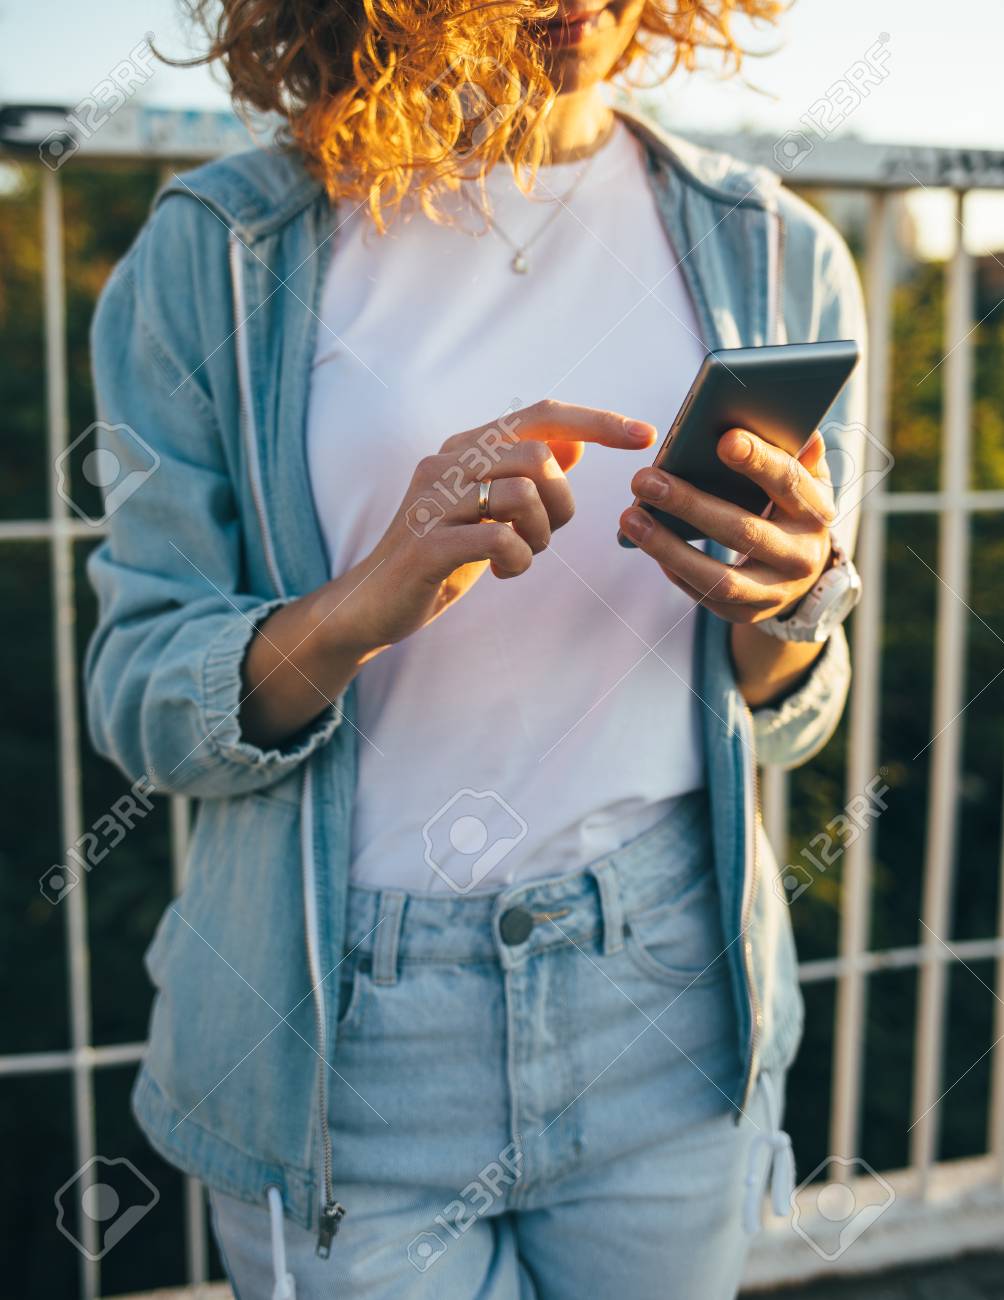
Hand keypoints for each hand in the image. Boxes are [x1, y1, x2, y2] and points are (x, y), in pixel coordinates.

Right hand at [344, 400, 656, 653]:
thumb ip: (523, 474)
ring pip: (522, 492)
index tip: (645, 435)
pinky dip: (516, 560)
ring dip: (539, 535)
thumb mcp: (487, 510)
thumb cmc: (439, 555)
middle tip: (541, 536)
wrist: (372, 604)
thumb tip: (571, 441)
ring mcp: (432, 502)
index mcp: (464, 449)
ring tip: (518, 555)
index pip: (541, 415)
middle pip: (537, 455)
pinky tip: (500, 572)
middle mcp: (445, 463)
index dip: (597, 421)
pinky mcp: (426, 544)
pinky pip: (499, 539)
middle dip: (560, 503)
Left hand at [618, 427, 834, 623]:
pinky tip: (645, 542)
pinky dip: (673, 568)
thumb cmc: (790, 506)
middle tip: (644, 478)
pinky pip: (704, 595)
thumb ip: (792, 450)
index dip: (758, 461)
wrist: (804, 572)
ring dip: (667, 547)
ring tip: (629, 517)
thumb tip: (781, 411)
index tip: (723, 439)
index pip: (789, 482)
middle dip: (690, 504)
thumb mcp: (803, 477)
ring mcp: (775, 591)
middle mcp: (802, 555)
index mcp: (816, 511)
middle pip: (743, 531)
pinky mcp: (748, 614)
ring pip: (719, 578)